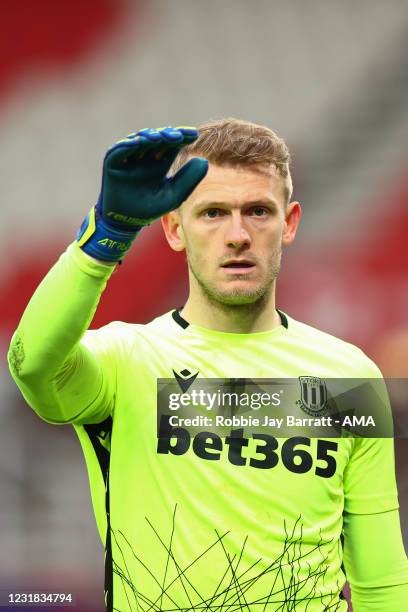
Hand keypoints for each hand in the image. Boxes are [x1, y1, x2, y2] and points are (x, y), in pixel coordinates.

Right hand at [77, 126, 207, 261]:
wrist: (127, 222)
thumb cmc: (150, 208)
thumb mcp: (174, 195)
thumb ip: (188, 180)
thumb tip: (205, 161)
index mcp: (159, 161)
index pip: (172, 144)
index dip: (182, 136)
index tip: (194, 135)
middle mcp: (144, 156)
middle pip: (157, 138)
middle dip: (167, 135)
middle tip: (178, 136)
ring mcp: (128, 157)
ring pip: (139, 140)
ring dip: (149, 136)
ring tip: (160, 137)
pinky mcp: (112, 162)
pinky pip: (119, 150)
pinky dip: (127, 145)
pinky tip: (138, 142)